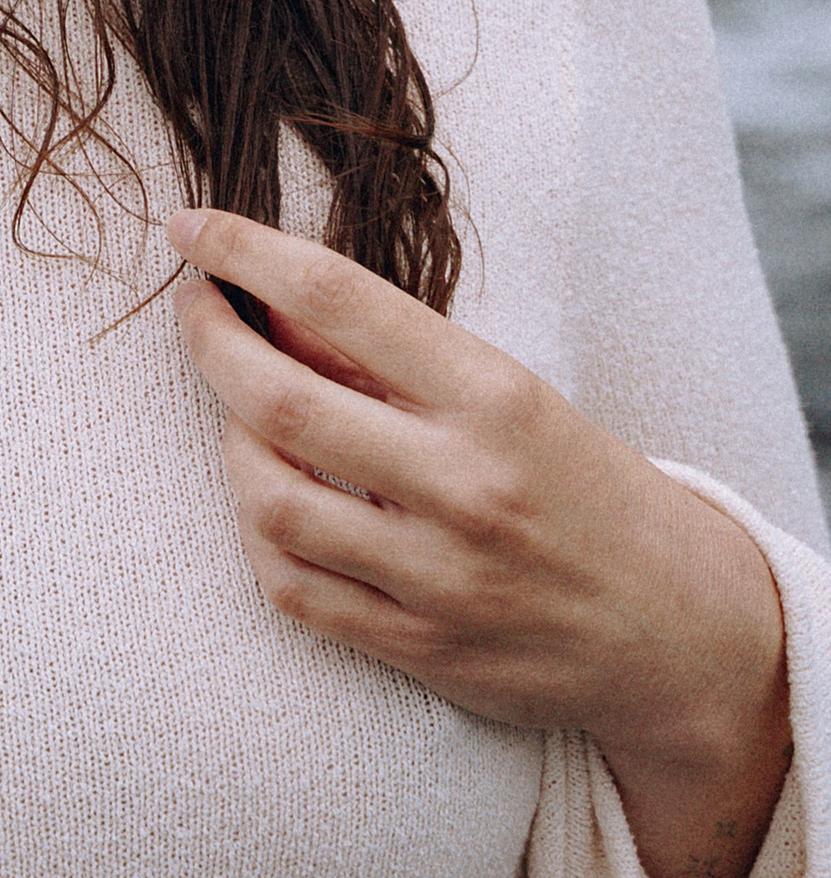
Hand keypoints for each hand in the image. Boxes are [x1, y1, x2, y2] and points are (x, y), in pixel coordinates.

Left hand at [166, 206, 792, 877]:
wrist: (683, 633)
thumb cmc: (585, 489)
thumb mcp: (511, 395)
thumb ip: (392, 359)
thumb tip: (265, 303)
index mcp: (496, 398)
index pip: (338, 297)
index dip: (246, 250)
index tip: (193, 227)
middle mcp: (465, 486)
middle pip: (277, 399)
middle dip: (208, 337)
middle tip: (194, 306)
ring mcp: (440, 578)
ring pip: (267, 497)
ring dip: (228, 441)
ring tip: (240, 412)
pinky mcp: (421, 650)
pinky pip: (290, 586)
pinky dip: (257, 532)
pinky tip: (266, 498)